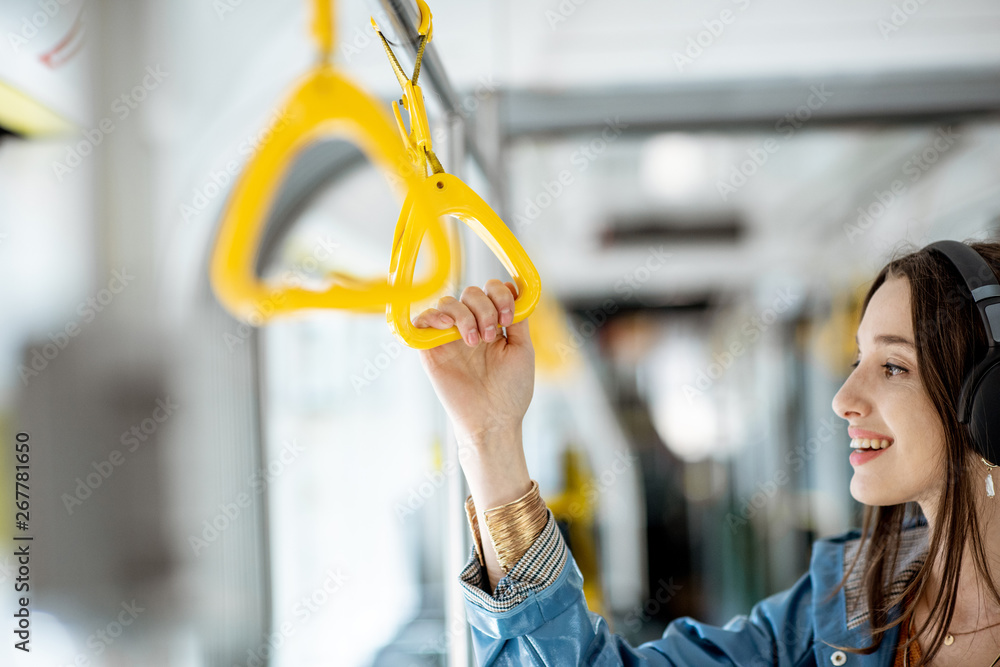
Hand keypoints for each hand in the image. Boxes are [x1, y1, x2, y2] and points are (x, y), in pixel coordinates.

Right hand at [413, 279, 534, 444]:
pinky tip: (448, 327)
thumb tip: (514, 287)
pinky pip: (422, 320)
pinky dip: (432, 316)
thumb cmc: (511, 391)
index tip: (509, 317)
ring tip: (475, 341)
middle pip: (470, 292)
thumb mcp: (522, 349)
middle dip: (485, 308)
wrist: (493, 420)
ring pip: (448, 302)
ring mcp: (450, 337)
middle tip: (493, 334)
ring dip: (465, 315)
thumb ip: (519, 318)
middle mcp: (471, 327)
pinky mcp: (431, 349)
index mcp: (494, 325)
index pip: (491, 291)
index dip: (500, 295)